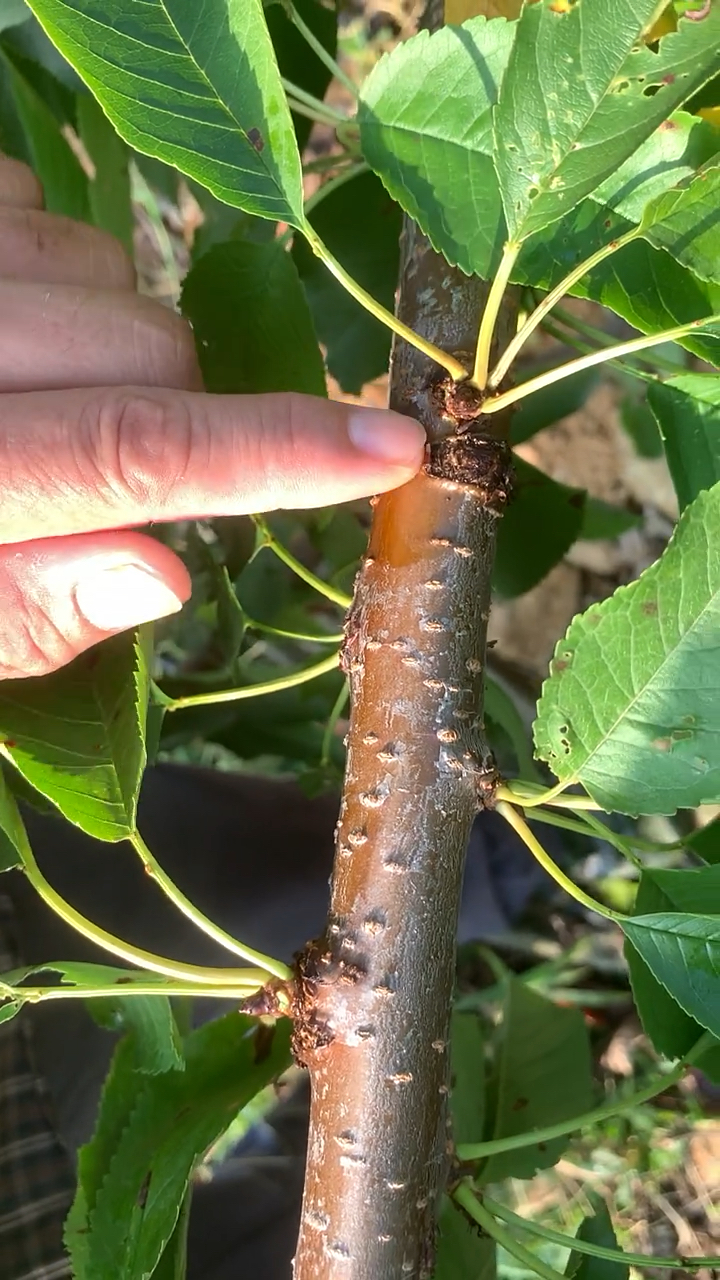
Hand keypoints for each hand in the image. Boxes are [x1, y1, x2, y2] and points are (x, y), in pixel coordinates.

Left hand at [0, 153, 424, 679]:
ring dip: (111, 337)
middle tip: (133, 464)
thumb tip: (162, 575)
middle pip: (138, 344)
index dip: (270, 456)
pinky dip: (46, 265)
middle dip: (176, 406)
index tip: (388, 449)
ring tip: (47, 391)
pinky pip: (28, 205)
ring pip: (100, 265)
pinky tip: (5, 318)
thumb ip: (15, 620)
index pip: (127, 457)